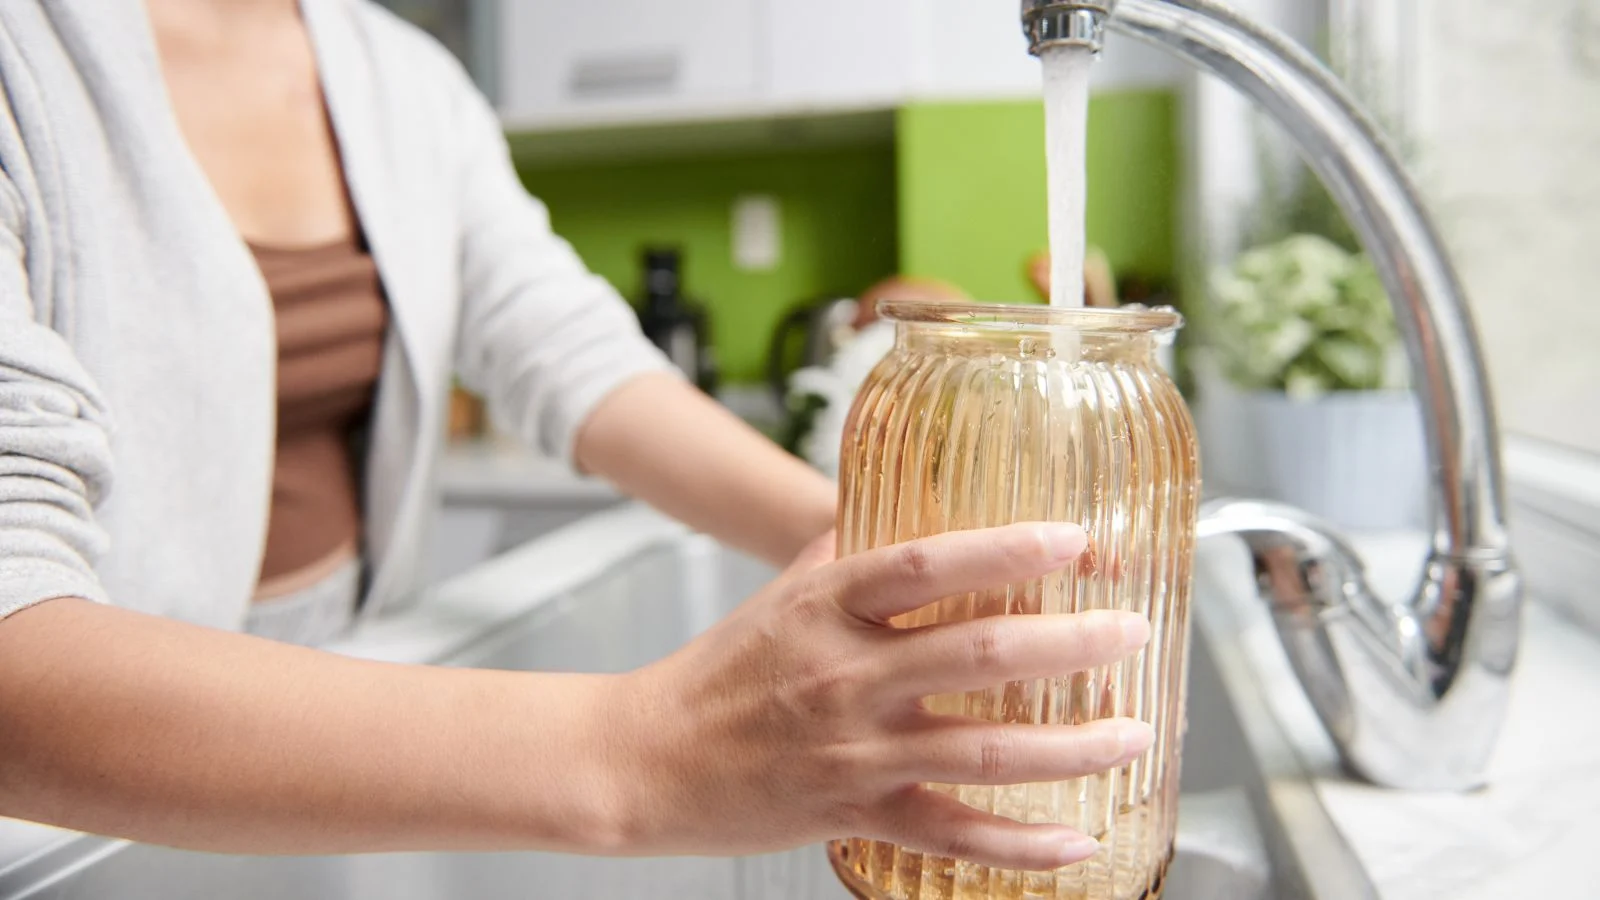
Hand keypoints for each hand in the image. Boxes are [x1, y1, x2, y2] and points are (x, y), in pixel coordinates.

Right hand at [608, 523, 1152, 870]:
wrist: (645, 760)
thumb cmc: (720, 670)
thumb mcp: (781, 596)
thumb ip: (849, 552)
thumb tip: (914, 509)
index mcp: (829, 607)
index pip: (929, 563)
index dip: (1007, 548)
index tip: (1075, 540)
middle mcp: (847, 675)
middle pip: (981, 653)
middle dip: (1074, 642)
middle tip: (1132, 631)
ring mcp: (854, 749)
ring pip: (985, 747)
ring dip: (1073, 744)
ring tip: (1136, 733)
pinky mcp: (852, 812)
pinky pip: (952, 831)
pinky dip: (1020, 844)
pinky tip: (1079, 840)